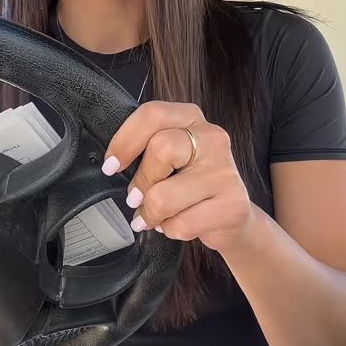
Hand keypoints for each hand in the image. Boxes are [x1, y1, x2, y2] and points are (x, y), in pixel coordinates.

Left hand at [102, 101, 254, 254]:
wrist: (231, 215)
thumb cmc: (191, 183)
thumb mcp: (170, 156)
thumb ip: (147, 149)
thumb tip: (113, 164)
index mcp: (192, 118)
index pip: (153, 114)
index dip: (125, 141)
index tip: (111, 165)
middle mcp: (212, 138)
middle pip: (160, 149)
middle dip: (141, 182)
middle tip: (136, 198)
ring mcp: (225, 171)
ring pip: (164, 196)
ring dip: (150, 214)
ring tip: (154, 217)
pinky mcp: (233, 204)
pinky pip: (181, 224)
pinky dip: (170, 230)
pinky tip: (176, 224)